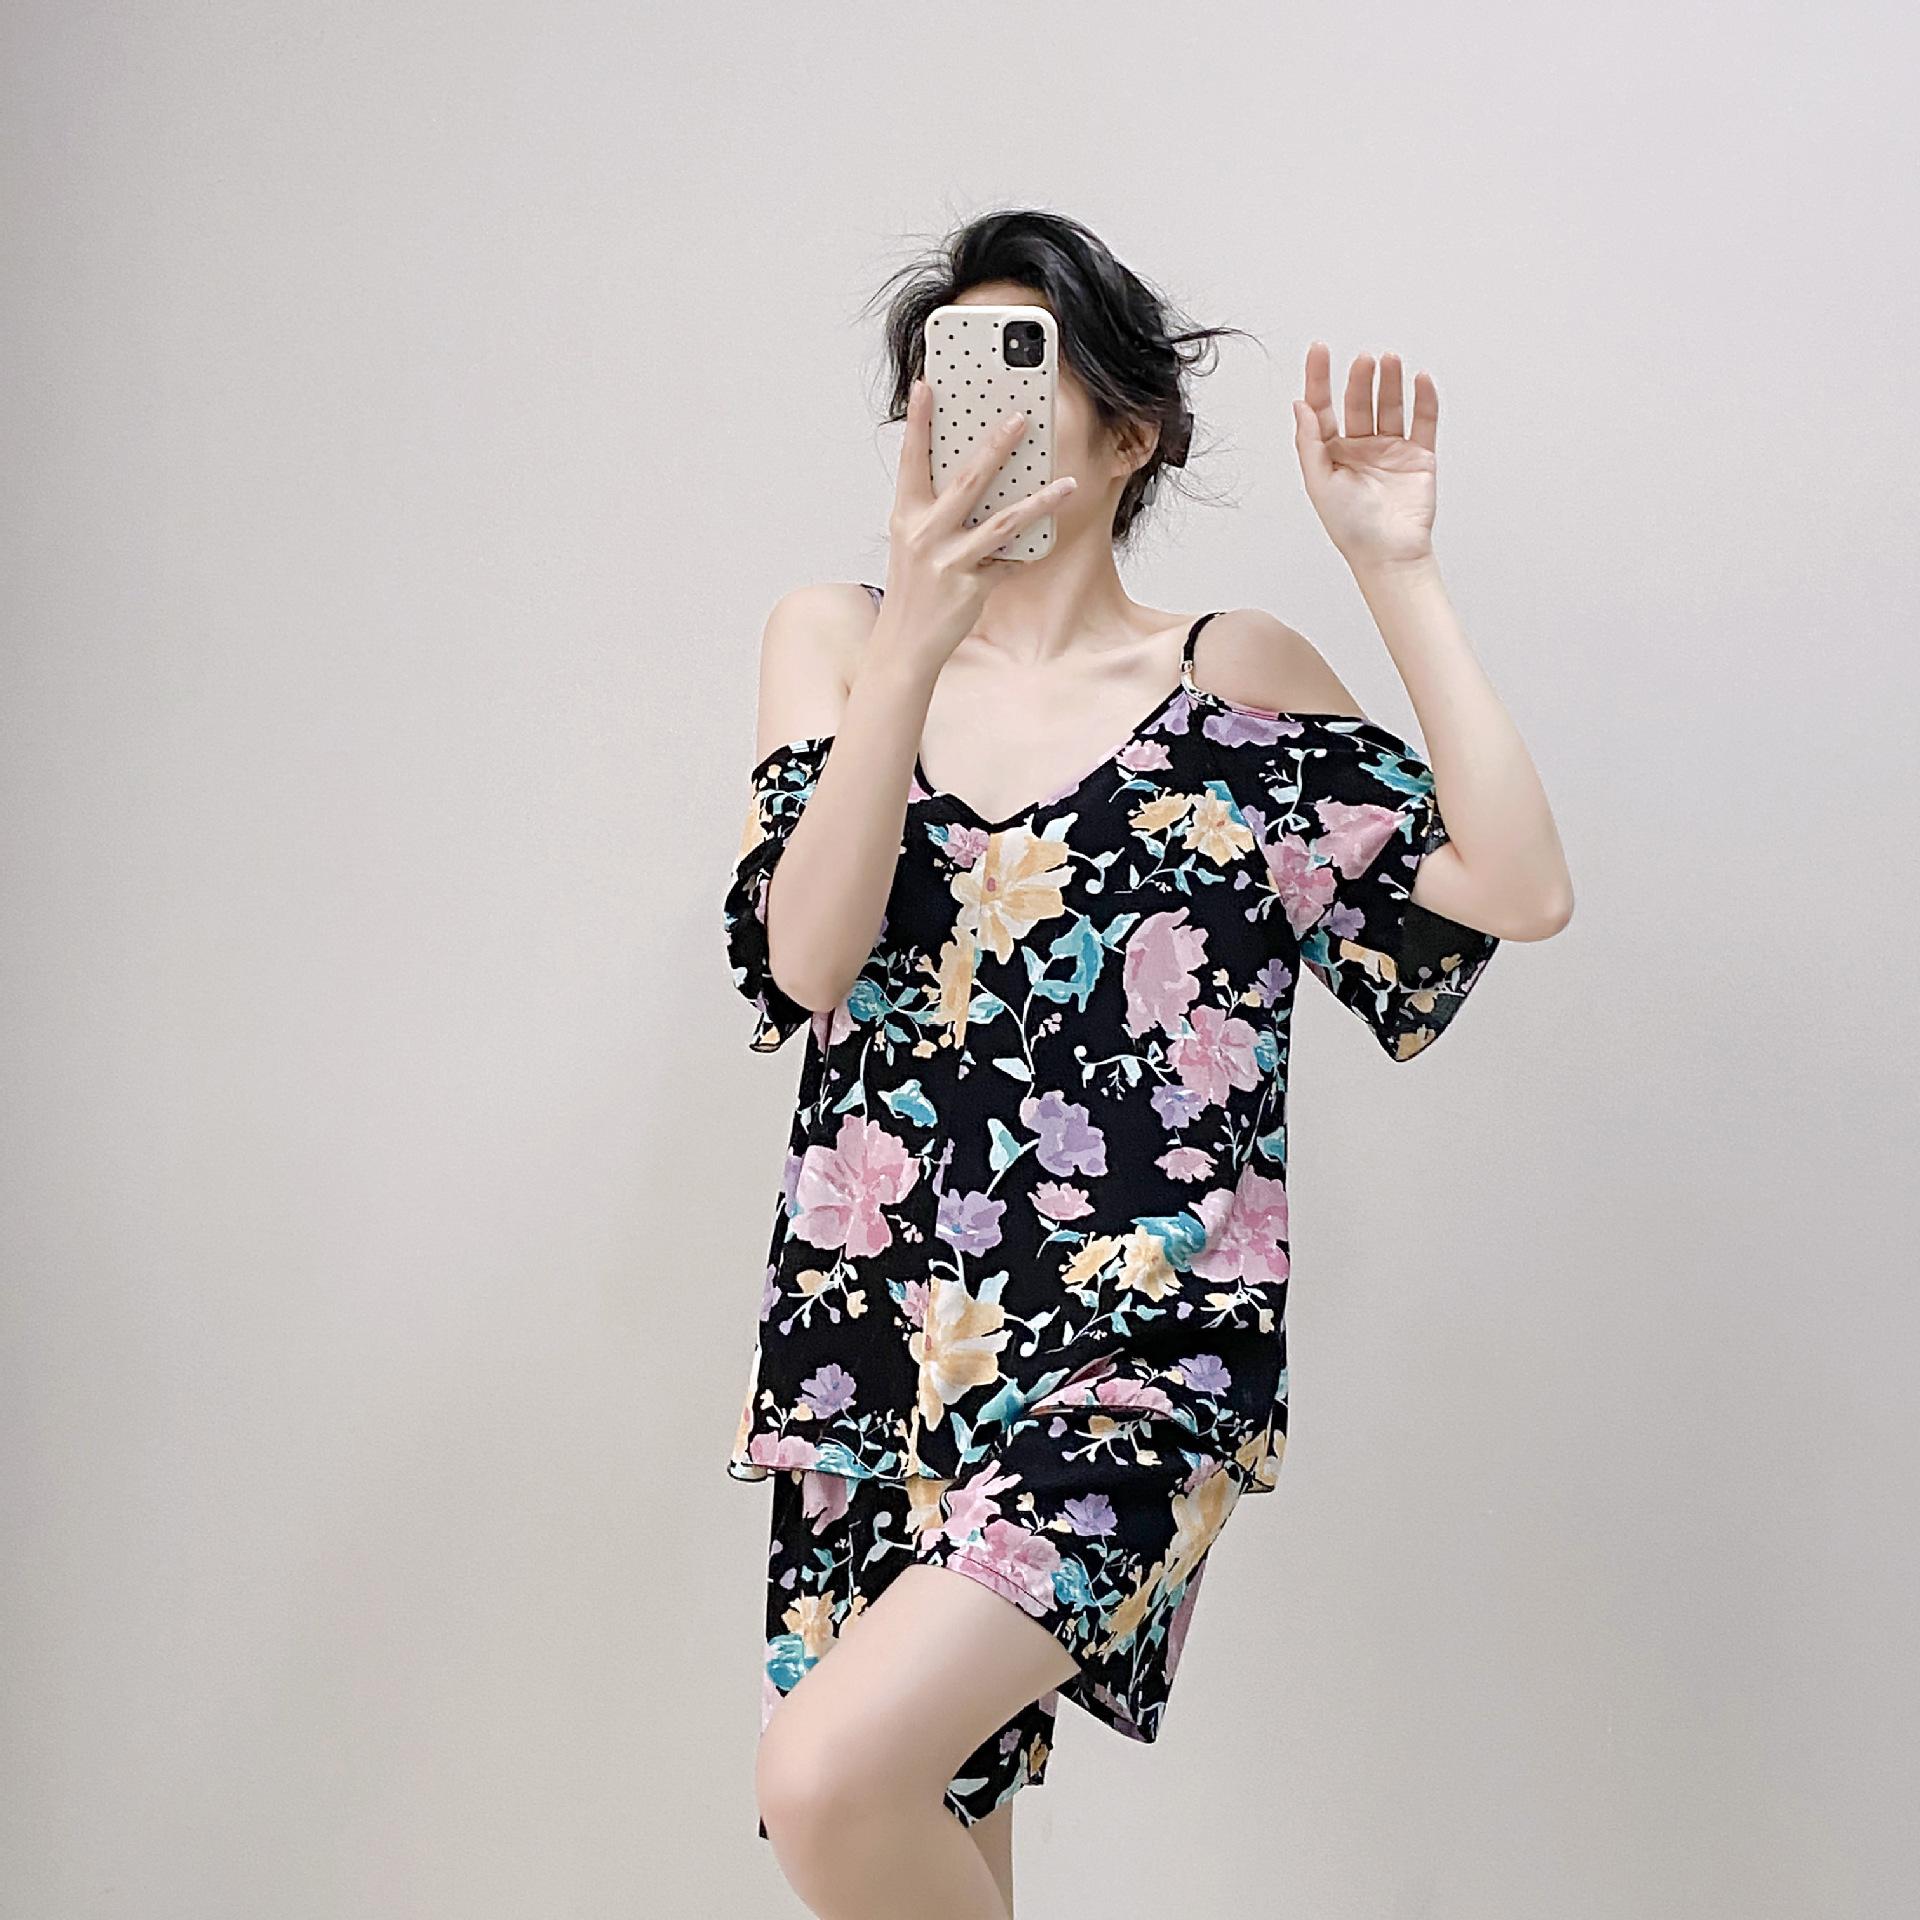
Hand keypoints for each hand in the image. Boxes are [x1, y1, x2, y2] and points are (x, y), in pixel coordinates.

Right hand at [877, 379, 1077, 662]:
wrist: (905, 645)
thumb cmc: (914, 589)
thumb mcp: (915, 543)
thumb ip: (939, 510)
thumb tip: (980, 476)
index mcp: (907, 516)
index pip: (912, 460)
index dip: (919, 421)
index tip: (928, 385)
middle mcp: (924, 535)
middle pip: (966, 481)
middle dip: (996, 446)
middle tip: (1021, 417)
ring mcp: (948, 562)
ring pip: (1002, 522)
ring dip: (1039, 501)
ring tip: (1066, 483)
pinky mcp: (970, 588)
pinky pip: (1010, 562)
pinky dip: (1028, 551)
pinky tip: (1048, 537)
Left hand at [1291, 343, 1438, 572]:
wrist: (1389, 553)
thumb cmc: (1351, 528)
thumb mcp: (1318, 483)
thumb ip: (1308, 442)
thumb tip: (1299, 406)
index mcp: (1331, 453)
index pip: (1323, 407)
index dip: (1319, 377)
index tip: (1319, 350)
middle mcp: (1360, 447)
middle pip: (1357, 402)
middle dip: (1359, 379)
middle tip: (1363, 360)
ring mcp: (1391, 449)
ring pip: (1389, 405)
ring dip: (1389, 382)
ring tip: (1389, 360)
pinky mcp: (1419, 456)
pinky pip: (1423, 421)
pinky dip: (1423, 400)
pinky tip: (1419, 380)